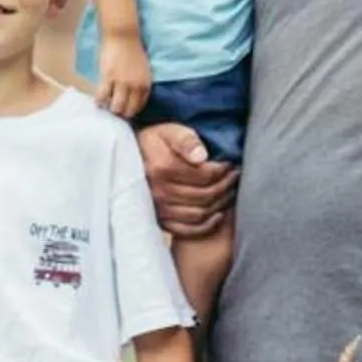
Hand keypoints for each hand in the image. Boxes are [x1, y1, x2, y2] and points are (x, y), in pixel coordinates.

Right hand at [97, 32, 153, 119]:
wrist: (123, 36)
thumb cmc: (133, 50)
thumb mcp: (143, 70)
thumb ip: (139, 84)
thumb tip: (131, 97)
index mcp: (145, 84)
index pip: (139, 106)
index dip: (130, 110)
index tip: (124, 109)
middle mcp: (135, 86)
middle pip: (128, 111)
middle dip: (121, 113)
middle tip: (114, 109)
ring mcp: (121, 83)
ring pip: (116, 107)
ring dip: (110, 108)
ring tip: (106, 105)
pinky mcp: (108, 78)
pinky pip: (102, 97)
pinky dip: (99, 101)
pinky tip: (98, 100)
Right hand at [137, 122, 235, 237]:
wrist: (127, 158)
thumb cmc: (153, 141)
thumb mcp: (169, 131)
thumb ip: (186, 140)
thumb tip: (202, 157)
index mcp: (163, 168)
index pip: (205, 176)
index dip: (223, 171)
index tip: (230, 164)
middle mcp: (159, 191)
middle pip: (204, 196)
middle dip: (225, 186)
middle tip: (234, 177)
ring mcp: (158, 208)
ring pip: (199, 213)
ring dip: (219, 204)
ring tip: (228, 191)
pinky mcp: (159, 219)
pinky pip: (187, 230)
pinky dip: (206, 226)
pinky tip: (217, 215)